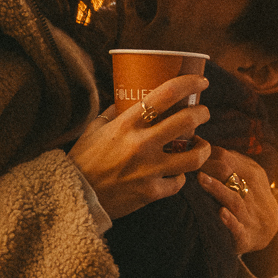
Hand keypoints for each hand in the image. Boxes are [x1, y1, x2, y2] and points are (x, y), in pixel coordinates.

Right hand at [70, 75, 210, 219]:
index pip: (166, 94)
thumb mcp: (96, 127)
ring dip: (203, 148)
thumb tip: (130, 98)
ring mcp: (149, 170)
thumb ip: (114, 112)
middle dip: (202, 113)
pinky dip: (180, 177)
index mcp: (127, 123)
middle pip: (187, 121)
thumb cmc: (84, 158)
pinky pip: (178, 182)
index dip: (189, 83)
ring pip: (194, 157)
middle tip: (203, 113)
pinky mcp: (151, 192)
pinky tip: (177, 173)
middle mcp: (141, 144)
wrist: (74, 195)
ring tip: (201, 145)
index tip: (201, 81)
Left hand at [197, 147, 277, 261]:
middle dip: (209, 167)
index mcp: (254, 175)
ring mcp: (250, 215)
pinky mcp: (246, 237)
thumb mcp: (249, 176)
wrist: (270, 232)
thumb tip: (202, 144)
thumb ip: (231, 161)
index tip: (186, 151)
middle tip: (188, 163)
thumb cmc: (251, 198)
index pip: (228, 158)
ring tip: (201, 179)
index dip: (206, 153)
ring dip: (217, 189)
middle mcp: (253, 193)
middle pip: (231, 175)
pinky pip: (239, 229)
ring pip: (234, 200)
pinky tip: (220, 213)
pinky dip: (230, 221)